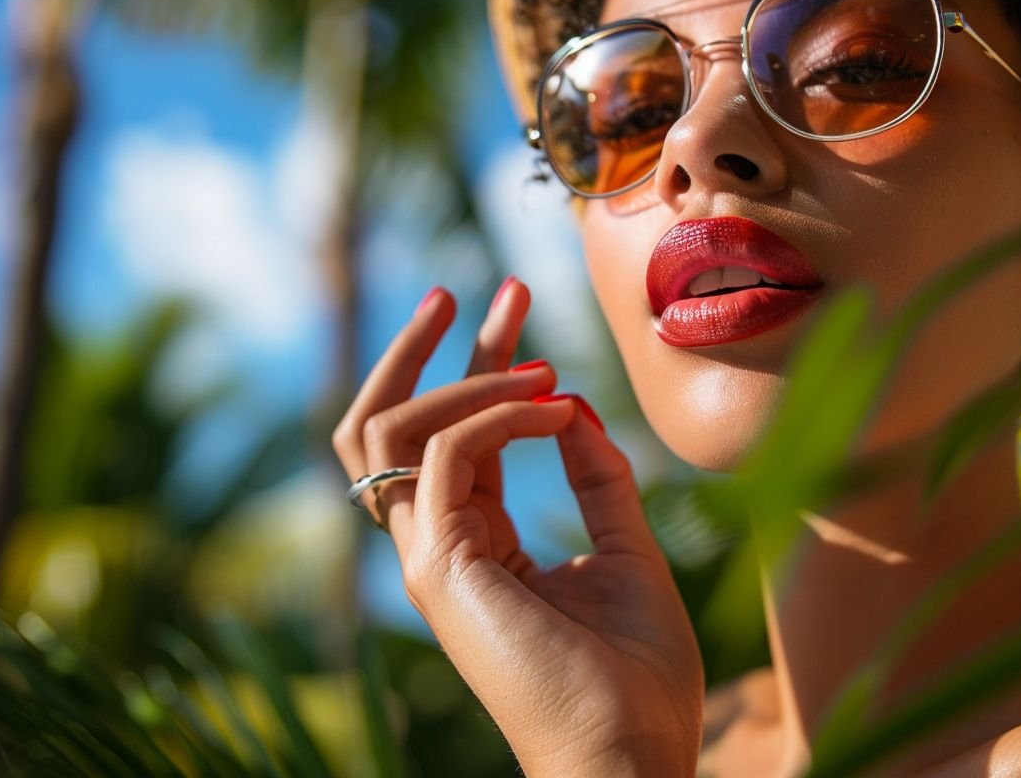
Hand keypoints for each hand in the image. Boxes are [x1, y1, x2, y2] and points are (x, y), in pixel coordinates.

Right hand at [333, 280, 703, 776]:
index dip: (480, 362)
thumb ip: (597, 477)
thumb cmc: (636, 673)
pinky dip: (494, 415)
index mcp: (473, 545)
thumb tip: (573, 403)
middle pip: (394, 424)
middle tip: (484, 289)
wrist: (633, 755)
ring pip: (384, 433)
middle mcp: (436, 547)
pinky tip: (554, 406)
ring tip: (527, 344)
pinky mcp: (438, 568)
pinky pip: (441, 457)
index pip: (451, 434)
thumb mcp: (624, 547)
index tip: (515, 300)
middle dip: (428, 349)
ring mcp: (428, 559)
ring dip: (452, 372)